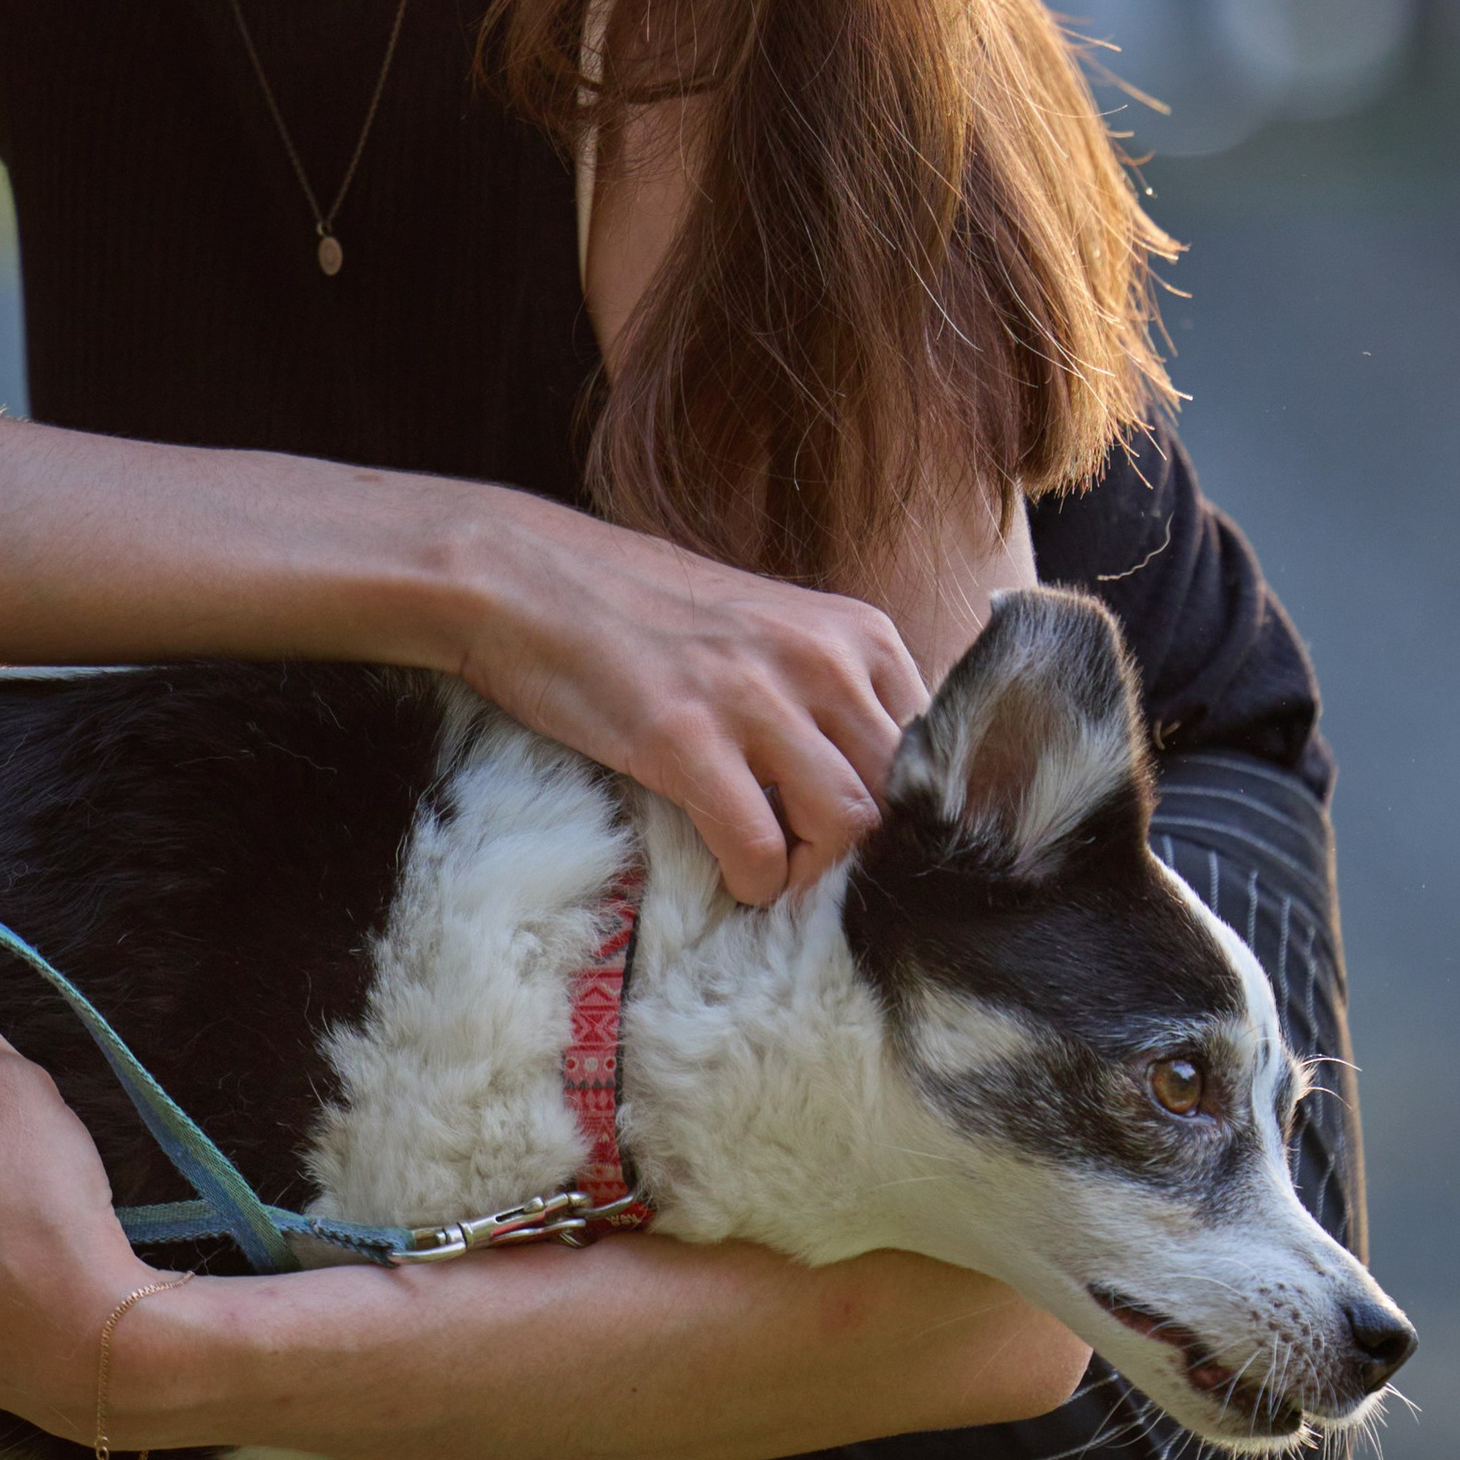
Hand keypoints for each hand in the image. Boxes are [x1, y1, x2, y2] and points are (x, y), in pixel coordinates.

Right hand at [449, 503, 928, 905]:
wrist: (524, 576)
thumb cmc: (640, 608)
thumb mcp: (766, 627)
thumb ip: (828, 686)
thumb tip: (875, 775)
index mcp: (853, 630)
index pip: (935, 747)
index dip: (904, 808)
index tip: (856, 831)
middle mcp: (820, 658)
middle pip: (901, 794)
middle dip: (866, 849)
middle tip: (813, 862)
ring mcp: (754, 697)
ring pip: (848, 827)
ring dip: (814, 872)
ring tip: (773, 868)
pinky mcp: (684, 739)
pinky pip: (759, 849)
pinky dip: (754, 883)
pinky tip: (729, 873)